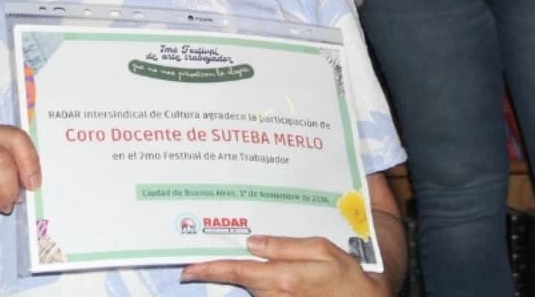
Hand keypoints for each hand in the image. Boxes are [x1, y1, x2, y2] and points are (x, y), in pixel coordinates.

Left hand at [182, 232, 386, 292]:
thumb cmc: (347, 276)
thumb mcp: (323, 250)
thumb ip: (286, 246)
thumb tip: (253, 242)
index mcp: (281, 278)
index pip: (237, 272)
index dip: (210, 269)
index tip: (188, 268)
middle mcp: (273, 296)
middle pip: (240, 281)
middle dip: (223, 269)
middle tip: (202, 258)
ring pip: (251, 289)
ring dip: (242, 277)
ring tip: (233, 258)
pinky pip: (263, 295)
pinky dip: (258, 284)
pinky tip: (261, 273)